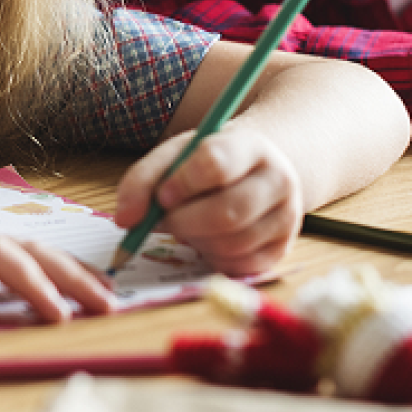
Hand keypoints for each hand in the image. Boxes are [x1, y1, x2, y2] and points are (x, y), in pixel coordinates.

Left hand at [114, 127, 304, 276]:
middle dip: (184, 222)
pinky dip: (211, 257)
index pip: (216, 163)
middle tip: (166, 219)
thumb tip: (126, 219)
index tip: (163, 195)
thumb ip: (144, 180)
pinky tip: (206, 239)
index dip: (183, 183)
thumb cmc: (208, 166)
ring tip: (188, 224)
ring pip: (231, 243)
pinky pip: (237, 265)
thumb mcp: (176, 156)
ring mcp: (286, 218)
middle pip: (227, 212)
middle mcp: (279, 180)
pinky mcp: (280, 251)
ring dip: (196, 240)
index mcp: (252, 146)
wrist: (252, 176)